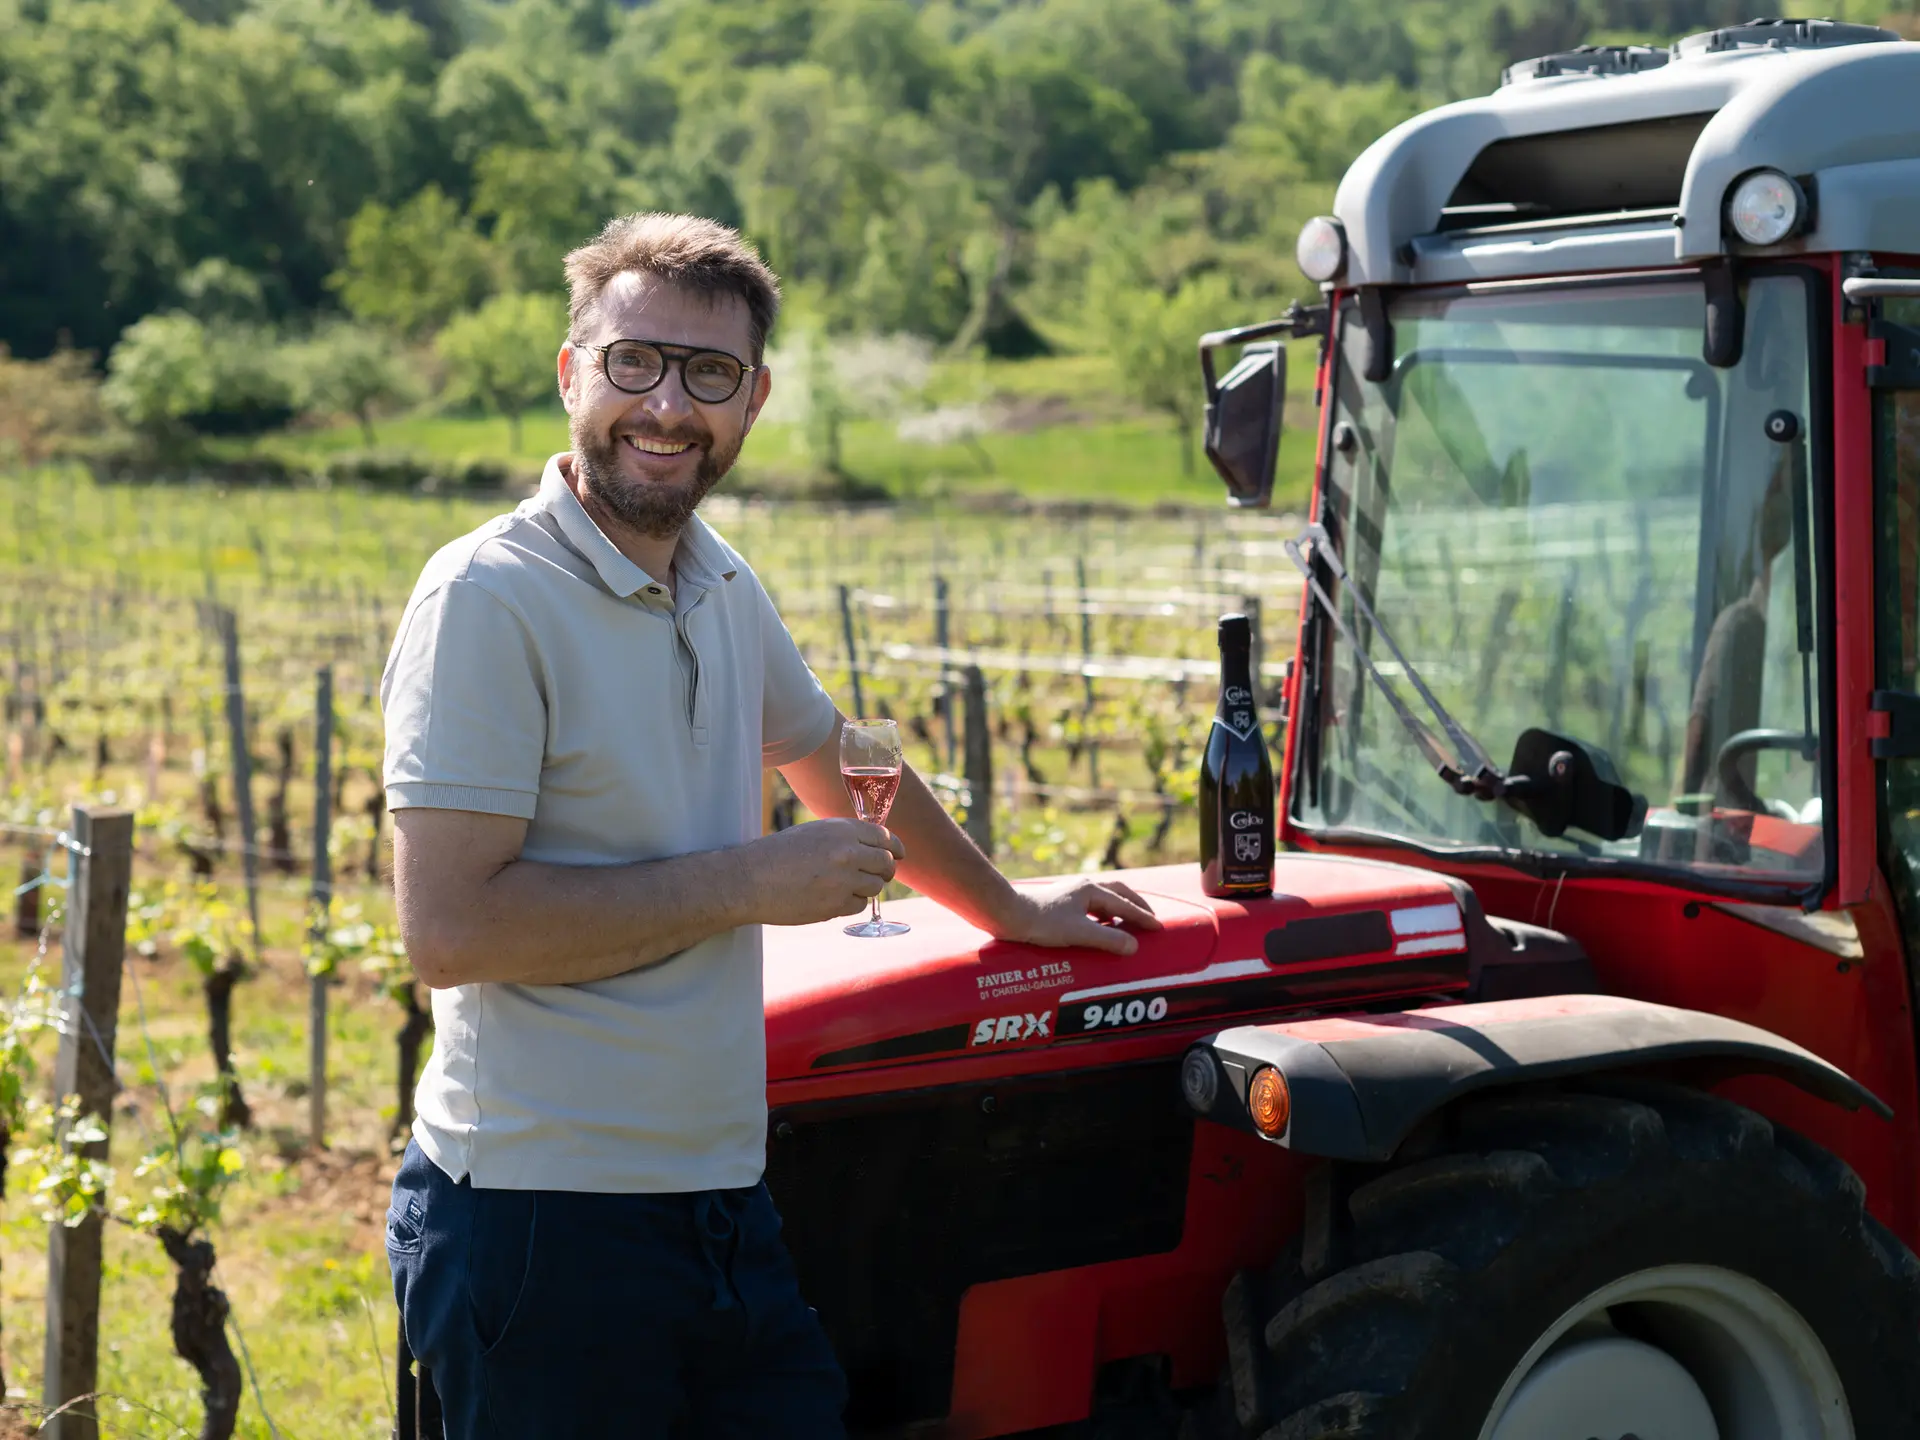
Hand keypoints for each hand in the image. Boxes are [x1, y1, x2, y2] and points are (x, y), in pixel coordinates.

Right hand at [744, 818, 904, 925]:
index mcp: (842, 830)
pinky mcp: (835, 905)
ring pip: (875, 886)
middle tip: (880, 874)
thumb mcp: (813, 833)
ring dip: (867, 887)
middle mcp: (847, 852)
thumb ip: (844, 838)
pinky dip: (852, 903)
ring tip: (847, 885)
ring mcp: (843, 880)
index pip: (884, 837)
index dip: (895, 847)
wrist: (750, 879)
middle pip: (886, 863)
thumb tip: (872, 849)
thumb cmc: (777, 854)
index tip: (898, 854)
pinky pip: (859, 905)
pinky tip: (834, 898)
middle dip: (886, 870)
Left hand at [991, 879, 1161, 955]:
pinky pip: (1092, 906)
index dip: (1143, 918)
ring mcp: (1072, 893)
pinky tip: (1101, 927)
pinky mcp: (1062, 903)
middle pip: (1119, 893)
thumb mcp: (1078, 933)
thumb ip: (1108, 940)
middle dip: (1136, 905)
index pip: (1125, 904)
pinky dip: (1104, 914)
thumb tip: (1134, 947)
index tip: (1159, 928)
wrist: (1008, 914)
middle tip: (1150, 919)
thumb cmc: (1042, 923)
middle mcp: (1084, 887)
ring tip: (1130, 923)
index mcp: (1092, 890)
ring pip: (1104, 898)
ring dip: (1120, 908)